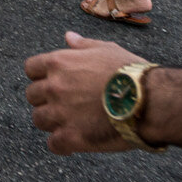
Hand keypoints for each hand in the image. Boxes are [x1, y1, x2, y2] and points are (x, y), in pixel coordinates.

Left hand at [24, 33, 149, 155]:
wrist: (150, 99)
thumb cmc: (130, 72)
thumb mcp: (105, 49)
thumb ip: (82, 45)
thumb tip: (68, 37)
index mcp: (59, 63)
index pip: (31, 69)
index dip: (40, 76)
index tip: (53, 82)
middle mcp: (55, 87)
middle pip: (32, 96)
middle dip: (45, 100)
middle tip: (65, 104)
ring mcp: (61, 113)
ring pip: (39, 120)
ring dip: (52, 121)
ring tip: (71, 122)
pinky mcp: (71, 137)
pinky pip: (53, 144)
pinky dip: (62, 145)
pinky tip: (74, 141)